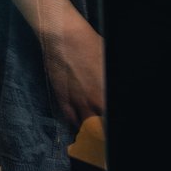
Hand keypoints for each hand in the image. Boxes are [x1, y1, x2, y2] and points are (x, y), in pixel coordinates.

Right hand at [41, 11, 104, 129]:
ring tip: (94, 133)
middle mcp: (94, 102)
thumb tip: (107, 86)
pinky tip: (79, 123)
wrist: (64, 37)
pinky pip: (69, 117)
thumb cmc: (91, 44)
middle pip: (101, 126)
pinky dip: (75, 122)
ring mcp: (76, 100)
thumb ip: (108, 80)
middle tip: (103, 131)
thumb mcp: (109, 62)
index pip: (110, 118)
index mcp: (107, 94)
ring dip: (90, 130)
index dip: (109, 124)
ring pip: (86, 125)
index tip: (109, 122)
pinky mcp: (61, 96)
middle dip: (102, 130)